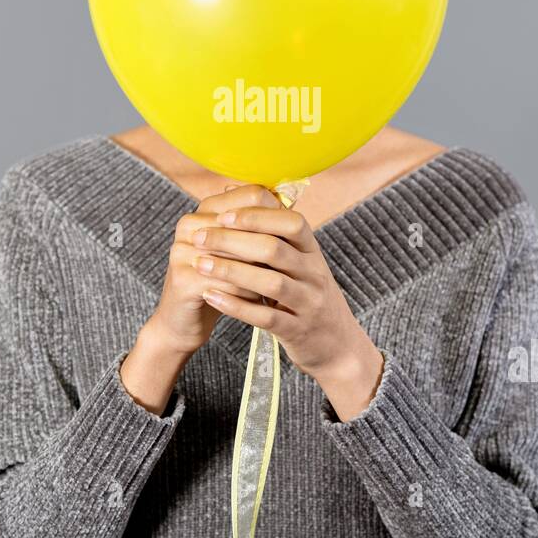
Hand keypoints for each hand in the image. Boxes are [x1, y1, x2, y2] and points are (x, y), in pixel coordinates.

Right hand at [121, 185, 278, 413]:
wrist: (183, 321)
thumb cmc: (219, 281)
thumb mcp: (239, 250)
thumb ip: (258, 226)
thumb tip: (289, 200)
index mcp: (206, 209)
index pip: (252, 194)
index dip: (279, 213)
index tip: (292, 234)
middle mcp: (190, 224)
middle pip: (247, 224)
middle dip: (272, 244)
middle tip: (291, 262)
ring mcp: (183, 251)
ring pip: (241, 255)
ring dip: (263, 271)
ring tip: (278, 283)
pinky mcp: (182, 280)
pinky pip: (229, 284)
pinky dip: (250, 294)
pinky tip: (260, 301)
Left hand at [191, 185, 385, 420]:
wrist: (338, 346)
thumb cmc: (307, 296)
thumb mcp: (300, 262)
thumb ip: (271, 231)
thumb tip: (236, 191)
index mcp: (313, 252)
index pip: (292, 222)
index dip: (257, 216)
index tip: (223, 214)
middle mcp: (314, 274)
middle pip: (275, 249)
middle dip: (233, 240)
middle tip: (199, 237)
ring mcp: (308, 304)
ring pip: (270, 283)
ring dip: (231, 271)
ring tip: (200, 264)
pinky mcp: (297, 331)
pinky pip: (266, 317)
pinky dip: (236, 306)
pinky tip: (211, 296)